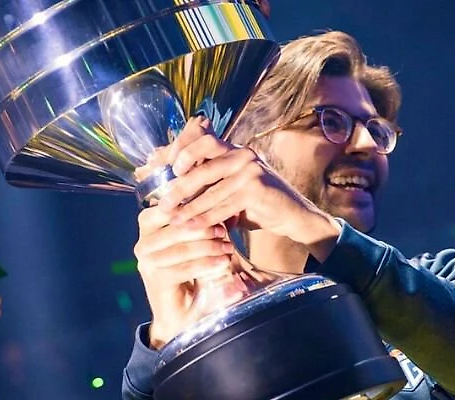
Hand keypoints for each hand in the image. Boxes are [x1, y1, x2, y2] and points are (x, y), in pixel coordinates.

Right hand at [135, 189, 234, 349]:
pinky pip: (183, 268)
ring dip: (207, 246)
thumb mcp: (202, 247)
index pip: (165, 208)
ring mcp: (147, 264)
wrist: (182, 317)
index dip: (188, 205)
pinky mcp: (156, 281)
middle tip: (224, 230)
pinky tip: (222, 263)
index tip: (214, 204)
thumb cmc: (194, 275)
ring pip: (180, 248)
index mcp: (149, 230)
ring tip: (228, 247)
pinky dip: (205, 264)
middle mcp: (143, 245)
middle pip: (173, 227)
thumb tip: (232, 209)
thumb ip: (209, 228)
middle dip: (202, 227)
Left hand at [157, 117, 340, 258]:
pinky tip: (192, 226)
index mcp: (233, 149)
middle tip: (163, 199)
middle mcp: (242, 153)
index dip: (179, 148)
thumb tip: (170, 186)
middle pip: (202, 155)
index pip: (201, 136)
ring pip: (211, 186)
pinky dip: (206, 217)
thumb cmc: (257, 203)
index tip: (162, 167)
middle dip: (179, 180)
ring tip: (173, 217)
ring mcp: (251, 169)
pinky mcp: (257, 188)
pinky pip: (224, 204)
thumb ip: (209, 182)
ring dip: (189, 205)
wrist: (292, 215)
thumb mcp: (231, 187)